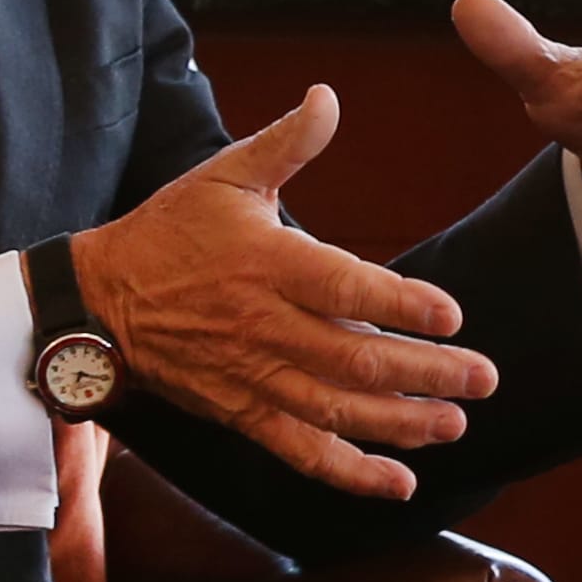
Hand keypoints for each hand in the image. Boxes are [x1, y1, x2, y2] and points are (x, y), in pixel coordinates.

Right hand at [71, 85, 491, 499]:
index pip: (344, 288)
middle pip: (355, 357)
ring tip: (455, 424)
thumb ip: (285, 143)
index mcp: (268, 263)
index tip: (453, 316)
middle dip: (426, 372)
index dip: (401, 304)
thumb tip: (329, 96)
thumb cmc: (167, 233)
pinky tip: (399, 484)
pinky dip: (350, 472)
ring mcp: (254, 376)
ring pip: (338, 409)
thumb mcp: (222, 176)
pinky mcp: (242, 413)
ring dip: (401, 423)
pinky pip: (301, 449)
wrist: (97, 304)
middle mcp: (265, 326)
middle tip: (484, 378)